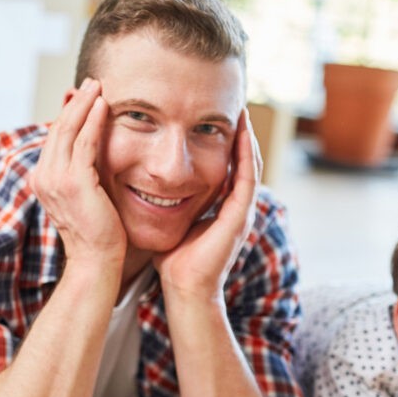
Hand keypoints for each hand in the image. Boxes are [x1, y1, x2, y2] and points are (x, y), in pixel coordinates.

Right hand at [30, 79, 125, 272]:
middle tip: (93, 82)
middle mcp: (43, 177)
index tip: (85, 95)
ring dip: (84, 104)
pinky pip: (84, 142)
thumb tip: (91, 146)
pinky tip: (104, 105)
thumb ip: (83, 169)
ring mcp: (55, 179)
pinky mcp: (74, 182)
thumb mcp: (85, 194)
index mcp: (42, 179)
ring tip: (98, 85)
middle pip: (58, 128)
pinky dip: (93, 120)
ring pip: (68, 130)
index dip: (70, 113)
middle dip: (76, 102)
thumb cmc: (97, 231)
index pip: (55, 137)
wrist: (96, 260)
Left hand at [155, 112, 259, 300]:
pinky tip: (242, 134)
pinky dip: (246, 155)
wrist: (185, 288)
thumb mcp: (170, 222)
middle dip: (240, 135)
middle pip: (243, 162)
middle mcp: (236, 207)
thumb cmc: (173, 261)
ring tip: (242, 113)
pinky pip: (248, 178)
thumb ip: (166, 203)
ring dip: (247, 138)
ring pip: (250, 166)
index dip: (226, 143)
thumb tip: (146, 186)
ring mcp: (242, 212)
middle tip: (236, 108)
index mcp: (222, 208)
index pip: (228, 167)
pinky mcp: (241, 216)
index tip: (216, 119)